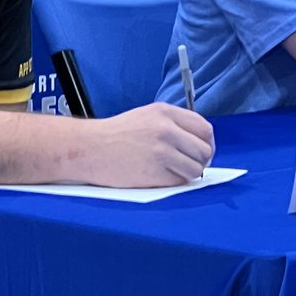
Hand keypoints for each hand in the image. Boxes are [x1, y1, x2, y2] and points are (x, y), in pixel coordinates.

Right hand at [82, 104, 214, 187]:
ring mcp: (162, 152)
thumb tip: (199, 142)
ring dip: (190, 173)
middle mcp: (167, 130)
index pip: (204, 129)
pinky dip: (176, 182)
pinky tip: (163, 177)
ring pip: (196, 168)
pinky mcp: (155, 173)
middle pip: (204, 150)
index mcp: (166, 112)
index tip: (203, 151)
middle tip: (191, 165)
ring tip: (176, 172)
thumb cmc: (117, 134)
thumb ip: (174, 124)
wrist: (88, 148)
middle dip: (201, 160)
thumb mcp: (148, 116)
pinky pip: (180, 181)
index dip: (207, 143)